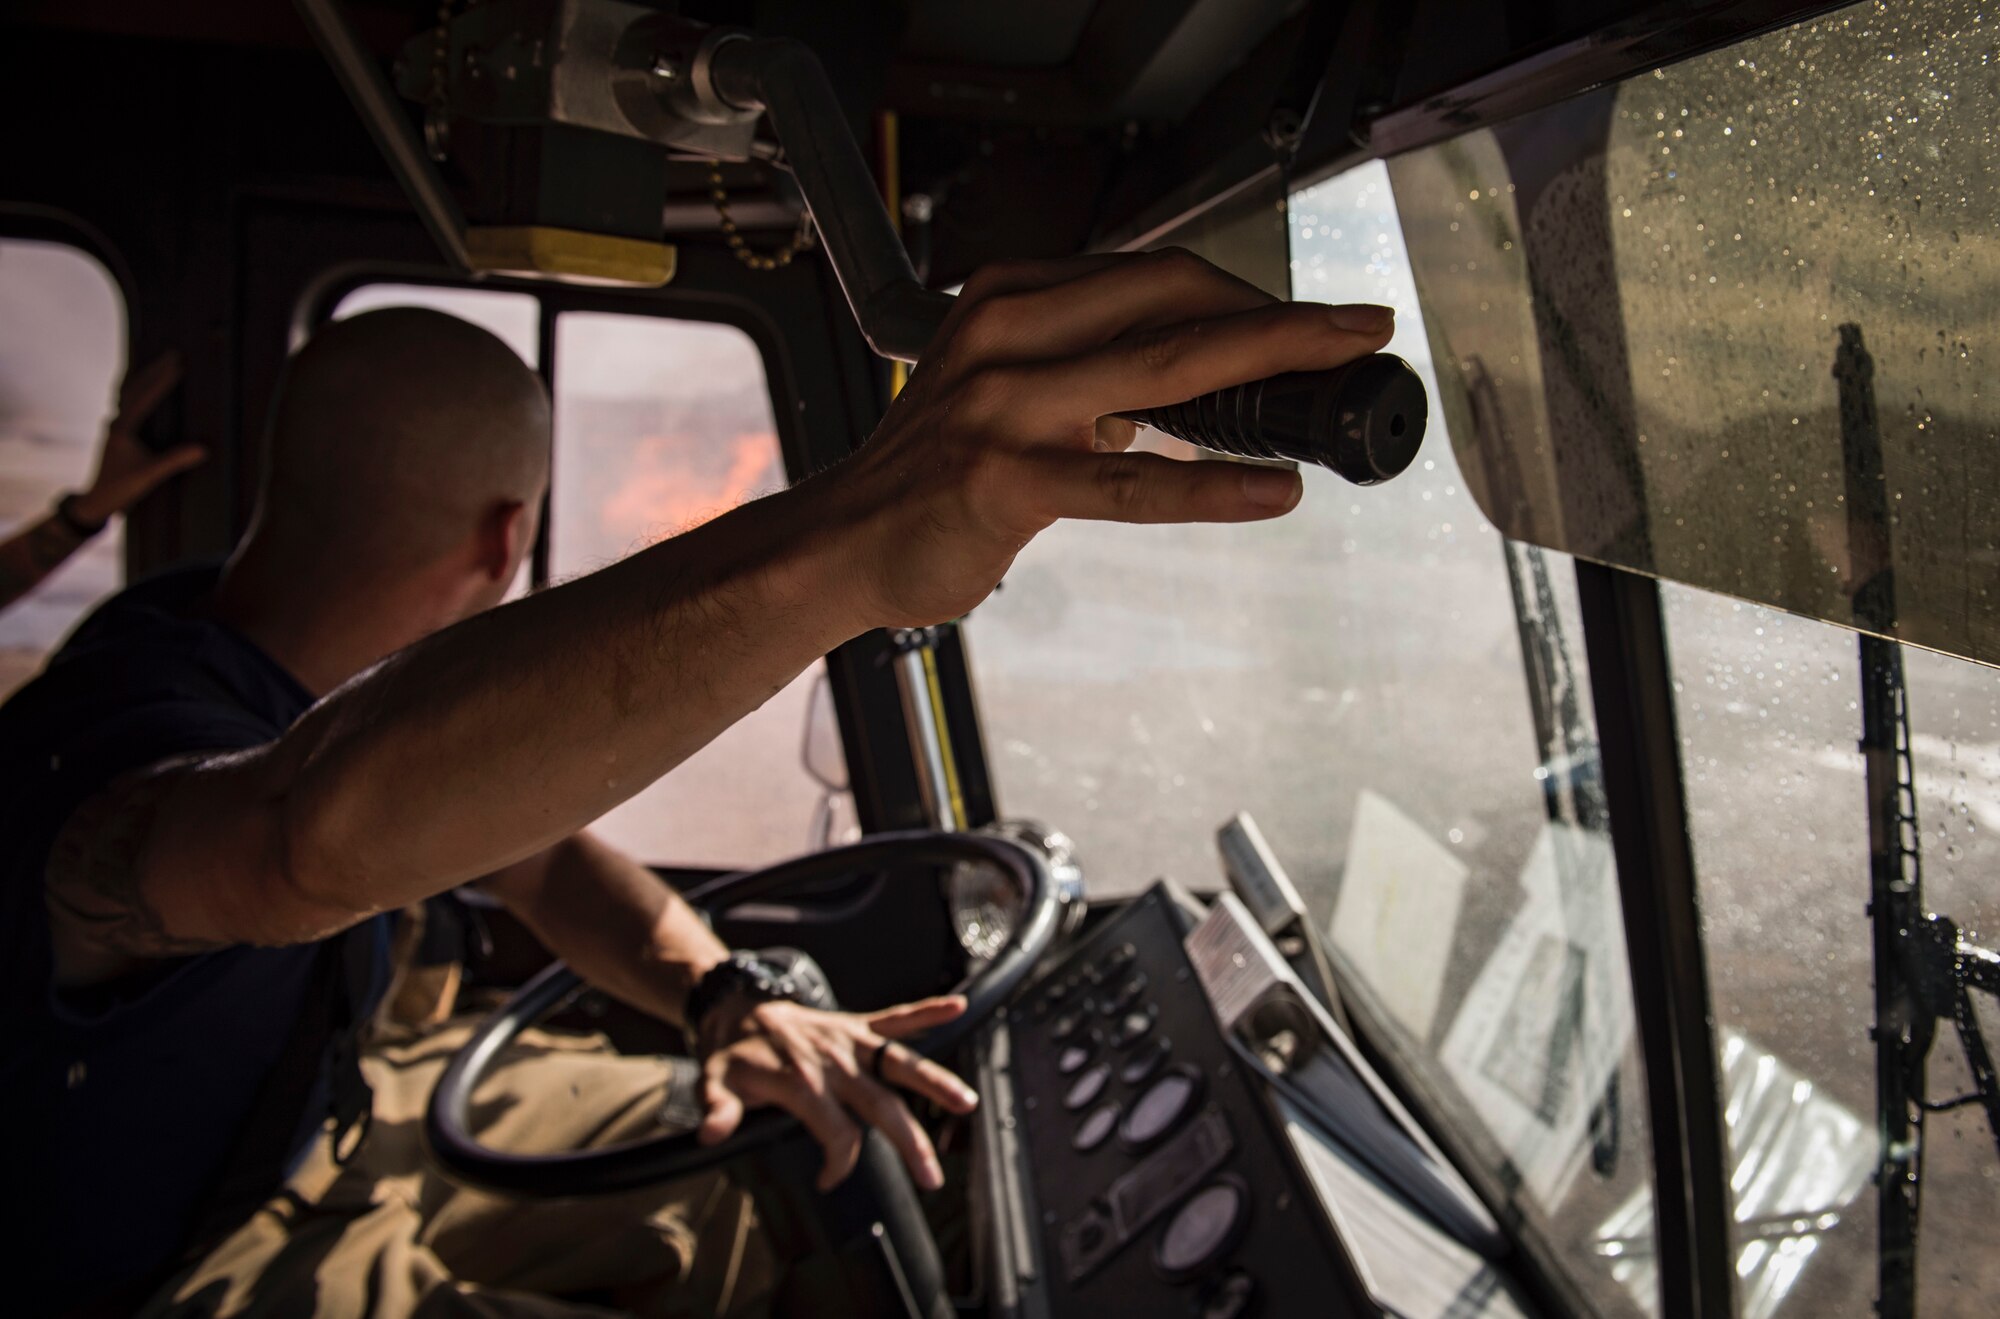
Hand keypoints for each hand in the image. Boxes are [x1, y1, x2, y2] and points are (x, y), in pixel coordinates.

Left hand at [73, 351, 206, 524]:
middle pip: (134, 388)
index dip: (162, 380)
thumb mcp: (150, 475)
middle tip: (173, 354)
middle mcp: (116, 421)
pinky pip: (126, 402)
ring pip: (127, 392)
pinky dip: (137, 389)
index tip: (177, 364)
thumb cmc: (121, 488)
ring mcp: (114, 425)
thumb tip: (204, 449)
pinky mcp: (116, 432)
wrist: (96, 500)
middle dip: (154, 370)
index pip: (144, 397)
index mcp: (122, 428)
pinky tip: (142, 386)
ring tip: (159, 362)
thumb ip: (175, 460)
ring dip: (144, 376)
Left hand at [696, 994, 978, 1191]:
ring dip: (933, 1082)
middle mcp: (833, 1062)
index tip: (829, 1180)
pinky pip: (895, 1018)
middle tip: (931, 1179)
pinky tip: (957, 1006)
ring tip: (964, 1102)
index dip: (837, 1162)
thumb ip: (718, 1109)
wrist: (738, 1009)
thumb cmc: (733, 1055)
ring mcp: (850, 1042)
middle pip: (879, 1105)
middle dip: (908, 1143)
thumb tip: (712, 1133)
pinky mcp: (858, 1025)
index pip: (836, 1132)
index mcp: (803, 1081)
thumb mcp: (713, 1082)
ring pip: (899, 1063)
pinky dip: (926, 1011)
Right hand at [816, 249, 1394, 626]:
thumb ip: (1084, 370)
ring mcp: (1005, 406)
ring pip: (1166, 371)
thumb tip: (1189, 382)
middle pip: (1173, 299)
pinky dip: (1214, 483)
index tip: (1305, 319)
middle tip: (1357, 328)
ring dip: (1272, 363)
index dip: (1243, 292)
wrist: (840, 542)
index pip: (1151, 274)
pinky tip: (1275, 489)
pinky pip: (1132, 481)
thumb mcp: (1001, 389)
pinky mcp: (1006, 480)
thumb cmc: (930, 474)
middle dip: (1282, 311)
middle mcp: (1009, 335)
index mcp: (1012, 300)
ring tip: (1342, 370)